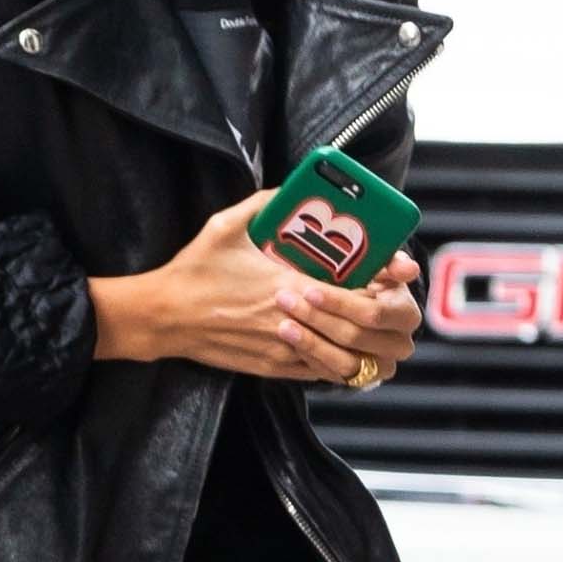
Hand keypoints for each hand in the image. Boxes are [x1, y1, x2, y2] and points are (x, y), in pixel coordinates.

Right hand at [89, 192, 422, 385]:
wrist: (164, 317)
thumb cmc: (195, 270)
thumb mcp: (226, 225)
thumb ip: (264, 203)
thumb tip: (290, 189)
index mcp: (286, 285)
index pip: (352, 288)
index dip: (383, 280)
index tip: (398, 271)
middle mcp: (291, 322)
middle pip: (355, 325)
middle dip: (381, 313)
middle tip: (394, 297)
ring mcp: (284, 350)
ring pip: (344, 358)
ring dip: (364, 344)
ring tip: (377, 327)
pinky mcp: (273, 368)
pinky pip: (321, 372)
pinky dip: (339, 361)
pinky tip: (347, 346)